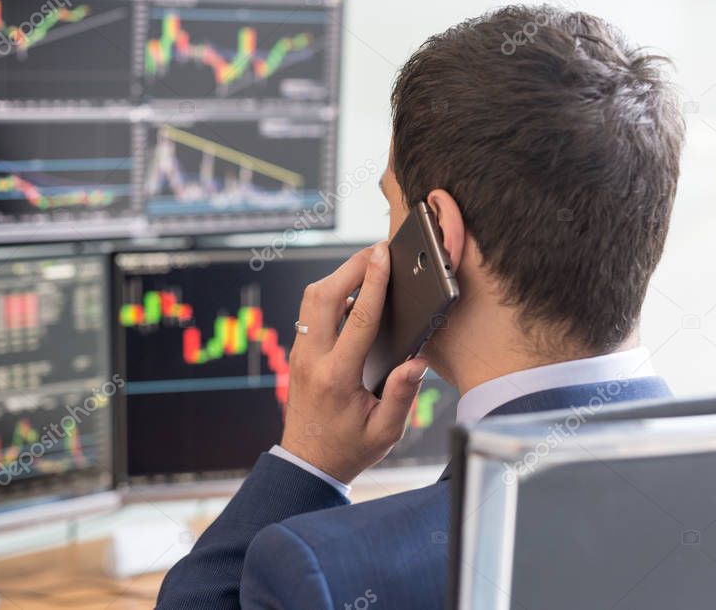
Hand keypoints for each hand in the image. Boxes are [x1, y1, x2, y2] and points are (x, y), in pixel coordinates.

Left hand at [280, 242, 429, 483]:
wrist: (307, 463)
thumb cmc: (349, 449)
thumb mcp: (385, 432)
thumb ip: (402, 396)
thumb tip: (418, 361)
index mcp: (338, 377)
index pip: (359, 318)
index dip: (374, 282)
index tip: (383, 254)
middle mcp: (312, 359)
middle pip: (324, 296)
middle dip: (350, 267)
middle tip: (377, 251)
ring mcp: (299, 354)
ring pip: (311, 300)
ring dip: (337, 278)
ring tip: (367, 266)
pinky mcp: (297, 353)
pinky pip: (310, 313)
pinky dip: (330, 295)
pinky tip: (353, 295)